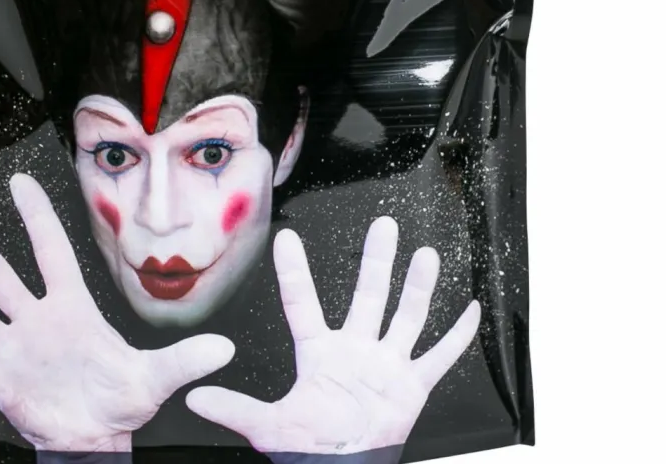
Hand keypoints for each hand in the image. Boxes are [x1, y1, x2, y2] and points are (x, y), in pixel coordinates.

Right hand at [0, 173, 234, 451]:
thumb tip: (225, 347)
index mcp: (72, 309)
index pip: (51, 251)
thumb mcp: (155, 378)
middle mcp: (38, 321)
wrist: (97, 440)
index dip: (37, 217)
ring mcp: (15, 349)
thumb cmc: (122, 402)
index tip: (21, 183)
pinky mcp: (0, 382)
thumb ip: (185, 360)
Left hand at [186, 218, 479, 454]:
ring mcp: (386, 365)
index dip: (294, 271)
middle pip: (368, 295)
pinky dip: (457, 337)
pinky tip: (469, 311)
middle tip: (384, 224)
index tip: (285, 238)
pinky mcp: (411, 388)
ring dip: (418, 287)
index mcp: (319, 352)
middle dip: (377, 260)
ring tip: (427, 254)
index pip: (302, 303)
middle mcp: (355, 349)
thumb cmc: (309, 449)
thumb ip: (237, 409)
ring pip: (406, 316)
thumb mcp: (270, 428)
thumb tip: (196, 397)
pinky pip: (439, 358)